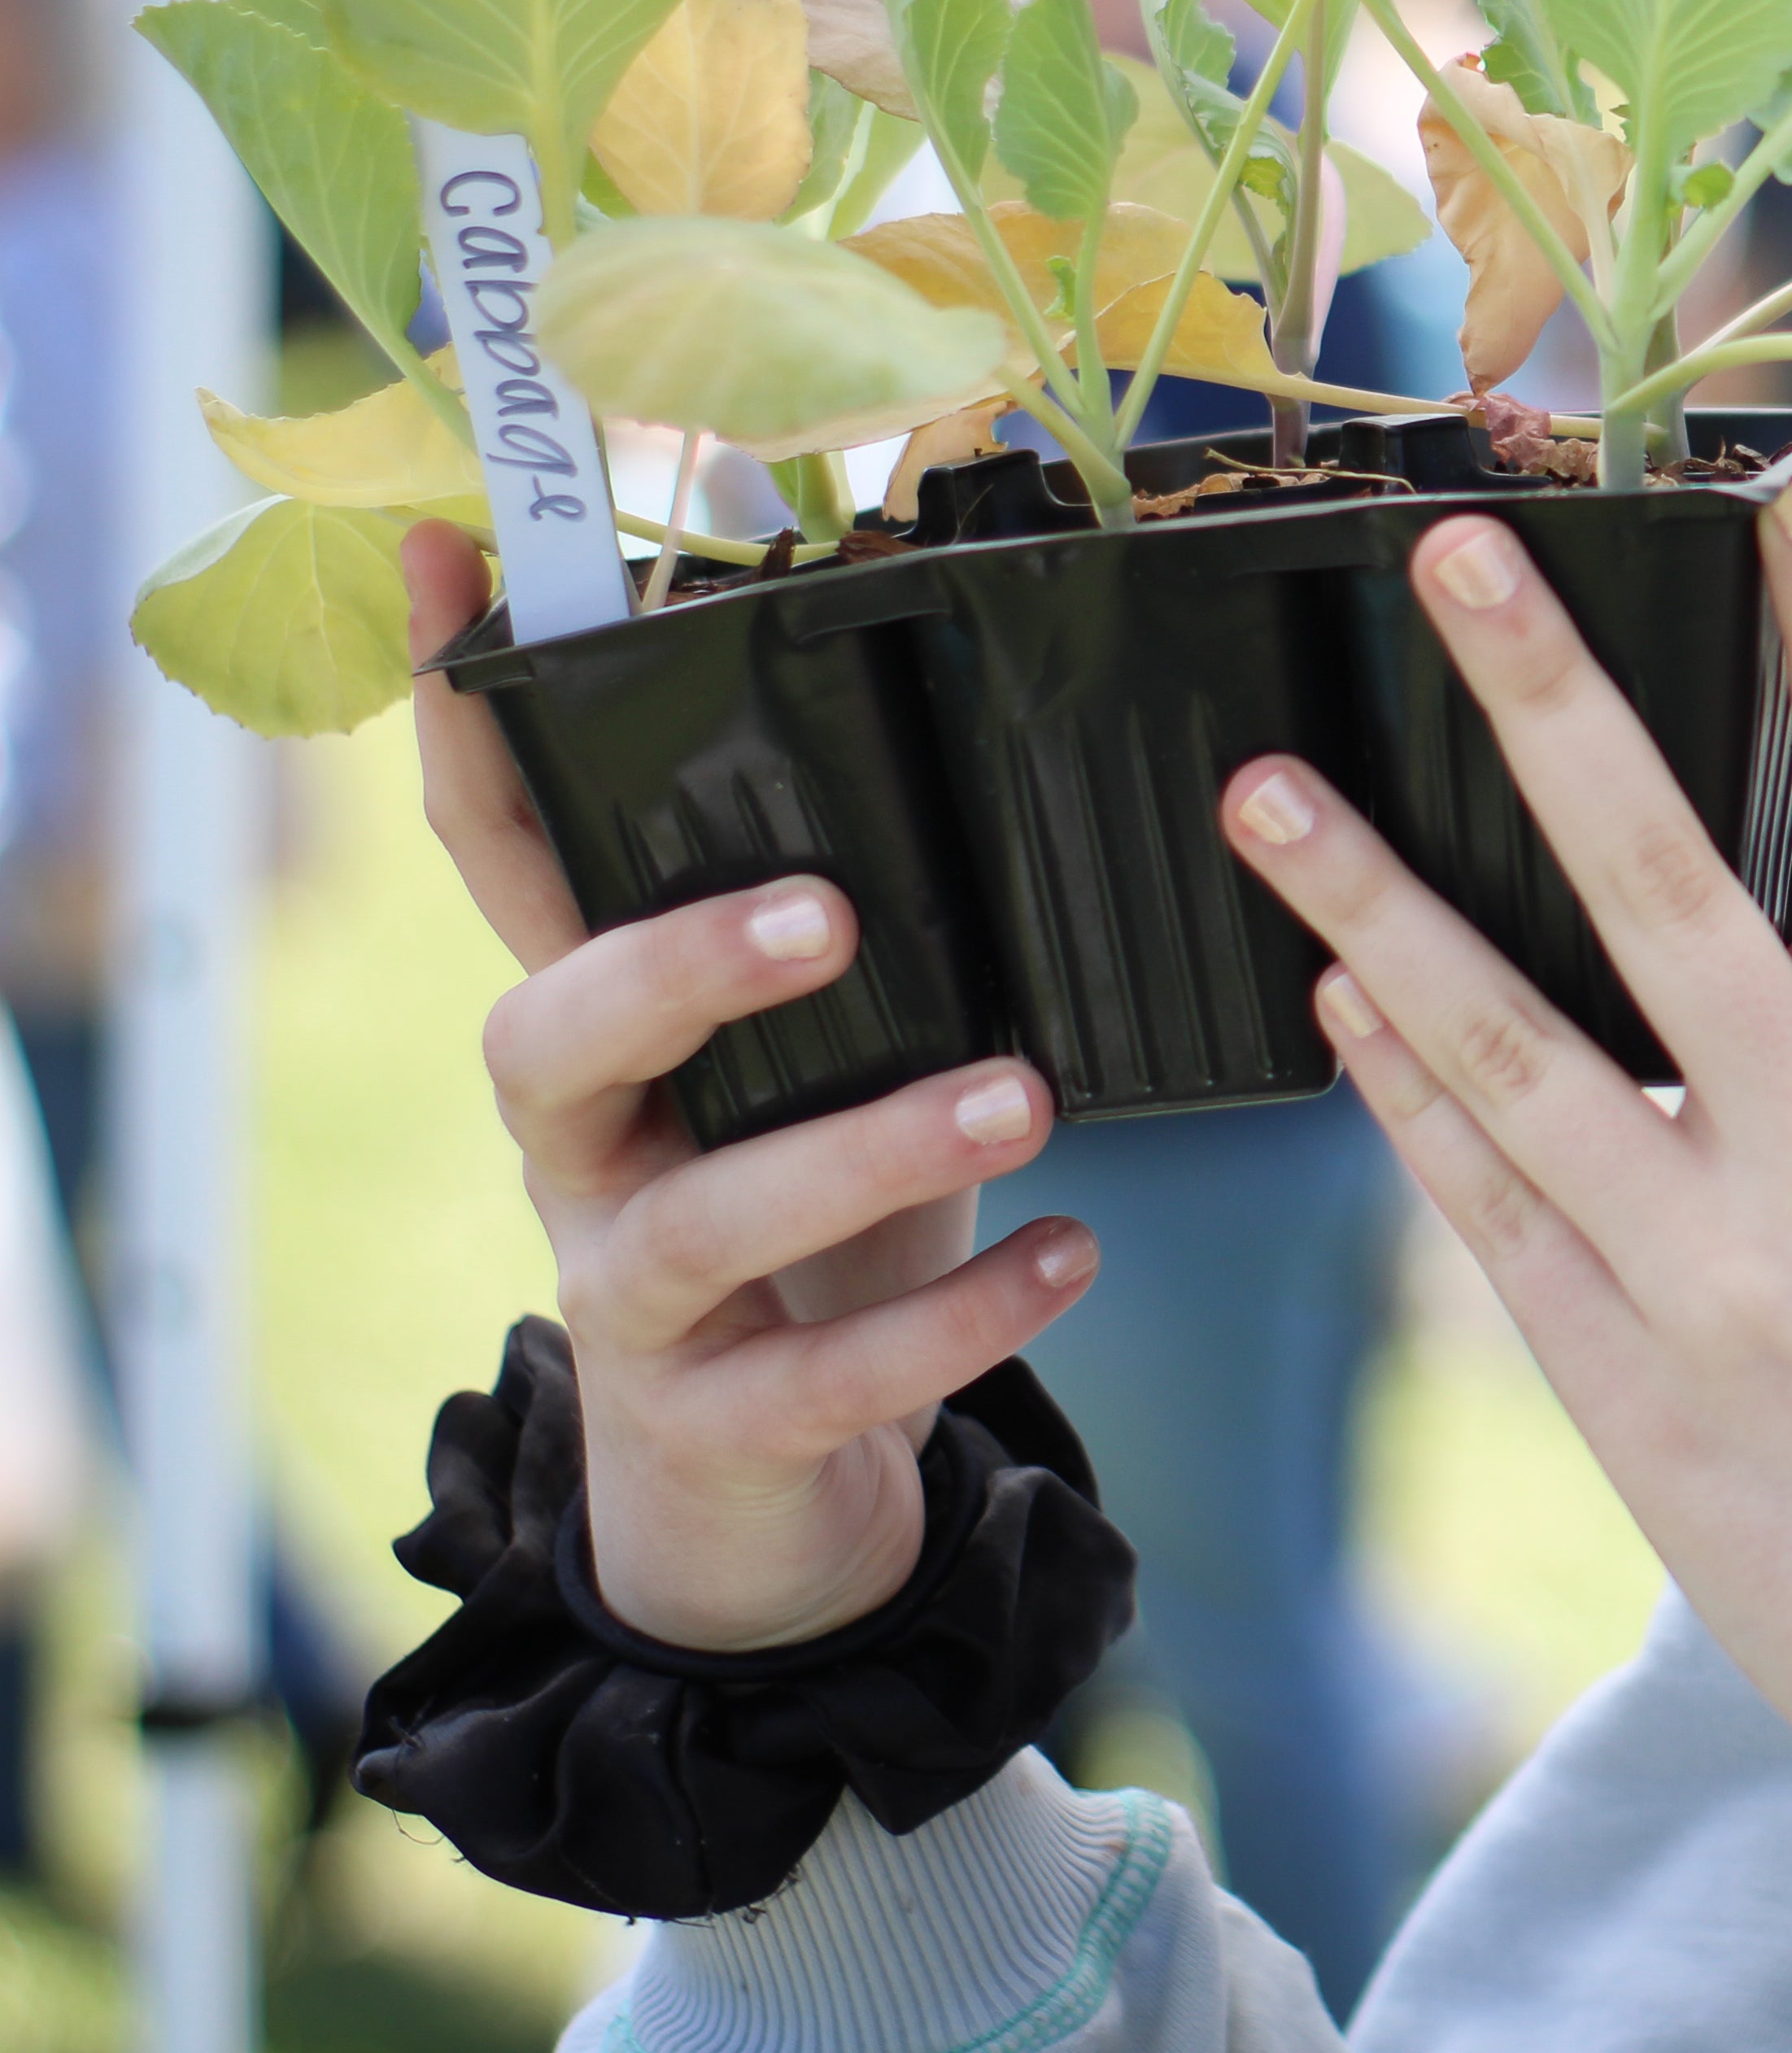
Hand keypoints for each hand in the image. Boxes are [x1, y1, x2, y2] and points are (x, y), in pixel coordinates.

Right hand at [404, 522, 1100, 1653]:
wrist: (769, 1497)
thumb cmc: (816, 1223)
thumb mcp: (826, 1054)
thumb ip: (865, 906)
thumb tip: (966, 678)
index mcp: (606, 1038)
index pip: (503, 859)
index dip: (464, 719)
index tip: (453, 555)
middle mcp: (585, 1156)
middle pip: (544, 1038)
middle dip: (678, 966)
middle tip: (831, 913)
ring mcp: (632, 1300)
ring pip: (704, 1219)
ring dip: (863, 1149)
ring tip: (1023, 1097)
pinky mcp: (714, 1427)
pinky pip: (829, 1378)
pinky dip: (961, 1314)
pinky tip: (1076, 1252)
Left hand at [1219, 473, 1791, 1862]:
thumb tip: (1769, 963)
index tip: (1791, 497)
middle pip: (1669, 887)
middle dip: (1552, 709)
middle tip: (1449, 560)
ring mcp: (1726, 1279)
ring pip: (1518, 1048)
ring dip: (1378, 907)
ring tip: (1266, 792)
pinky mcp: (1640, 1400)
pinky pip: (1492, 1218)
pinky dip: (1410, 1105)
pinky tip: (1337, 1011)